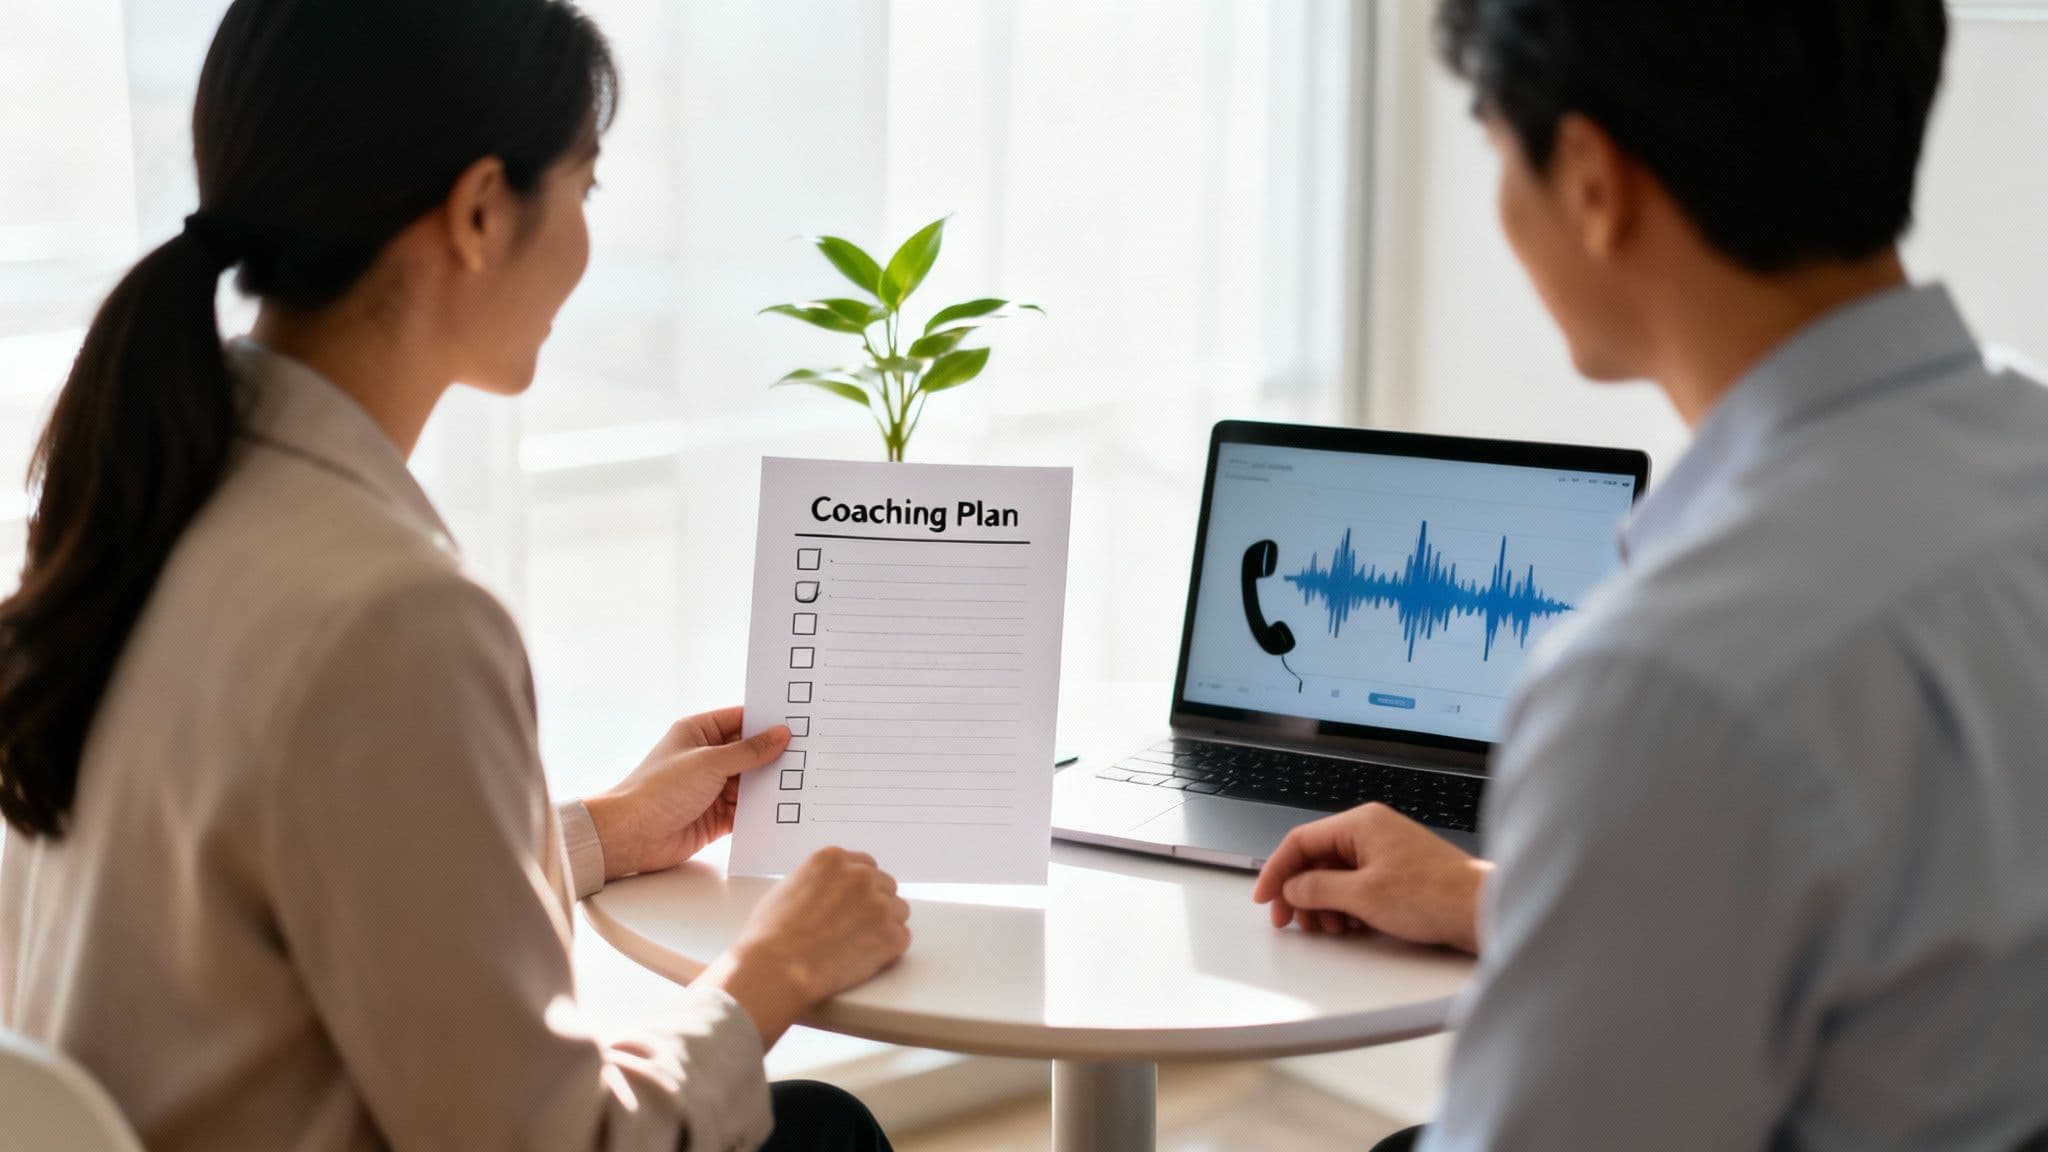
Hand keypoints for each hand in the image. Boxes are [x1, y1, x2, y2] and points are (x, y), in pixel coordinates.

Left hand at [583, 707, 789, 880]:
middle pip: (750, 752)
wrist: (631, 836)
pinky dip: (763, 810)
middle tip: (811, 752)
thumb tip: (780, 735)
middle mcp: (706, 758)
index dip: (767, 721)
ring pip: (751, 782)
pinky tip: (786, 807)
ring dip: (771, 784)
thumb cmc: (658, 790)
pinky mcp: (716, 817)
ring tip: (806, 780)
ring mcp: (711, 788)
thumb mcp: (709, 762)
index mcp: (698, 733)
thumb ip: (748, 751)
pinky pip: (746, 810)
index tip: (799, 721)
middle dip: (775, 755)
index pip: (741, 720)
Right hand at [696, 848, 911, 1045]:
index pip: (865, 865)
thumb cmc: (770, 936)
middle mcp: (859, 875)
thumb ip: (817, 881)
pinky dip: (888, 950)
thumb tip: (830, 889)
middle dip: (874, 905)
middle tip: (856, 928)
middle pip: (885, 886)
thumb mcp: (787, 888)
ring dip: (884, 926)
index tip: (855, 903)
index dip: (860, 888)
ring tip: (857, 946)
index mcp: (833, 859)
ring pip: (898, 910)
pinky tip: (864, 959)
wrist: (776, 969)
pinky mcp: (891, 934)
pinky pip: (901, 938)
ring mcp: (878, 904)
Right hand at [1252, 803, 1489, 953]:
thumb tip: (1292, 887)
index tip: (1265, 898)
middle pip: (1316, 859)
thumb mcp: (1362, 895)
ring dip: (1322, 903)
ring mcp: (1386, 851)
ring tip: (1327, 929)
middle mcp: (1371, 831)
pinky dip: (1345, 905)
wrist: (1481, 910)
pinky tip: (1347, 926)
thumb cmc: (1433, 895)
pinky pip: (1357, 885)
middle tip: (1291, 921)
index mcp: (1360, 824)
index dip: (1277, 871)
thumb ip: (1317, 888)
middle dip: (1300, 892)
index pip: (1301, 841)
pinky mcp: (1398, 873)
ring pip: (1336, 875)